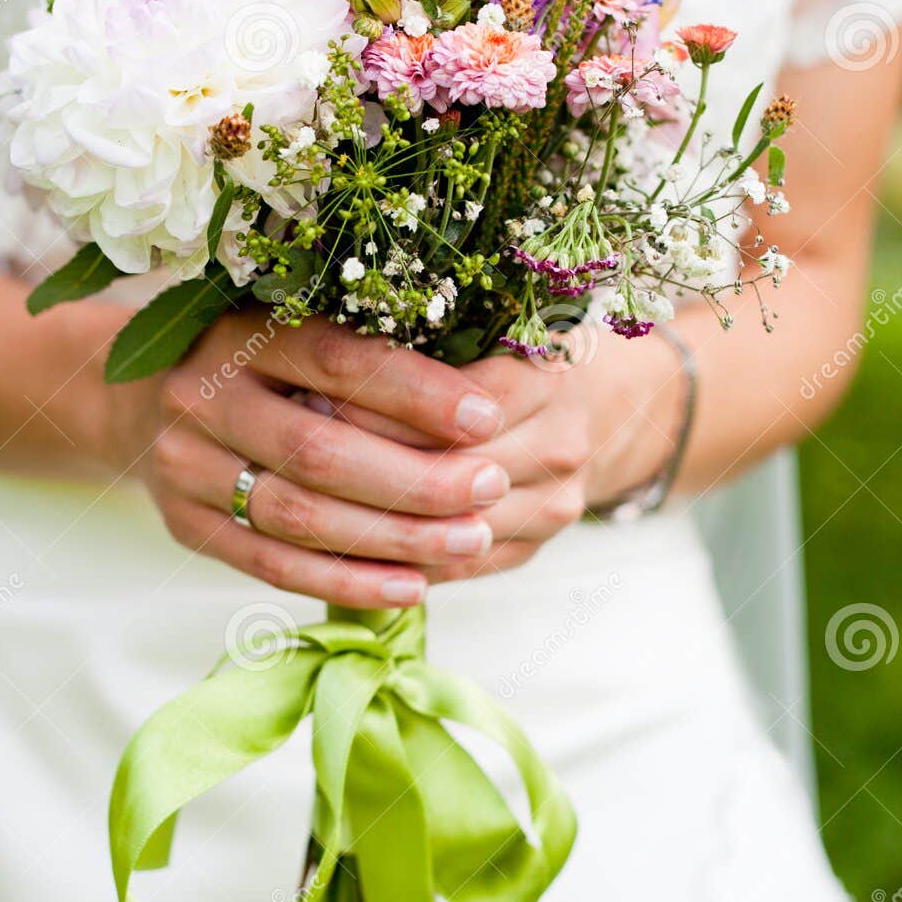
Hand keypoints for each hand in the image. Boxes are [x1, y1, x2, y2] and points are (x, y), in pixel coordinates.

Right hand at [103, 307, 509, 607]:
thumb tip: (478, 401)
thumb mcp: (296, 331)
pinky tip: (413, 585)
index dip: (416, 392)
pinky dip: (349, 581)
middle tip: (490, 488)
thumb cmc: (255, 362)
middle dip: (417, 478)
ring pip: (301, 516)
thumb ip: (365, 356)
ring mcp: (186, 467)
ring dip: (395, 537)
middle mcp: (202, 397)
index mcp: (241, 333)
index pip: (335, 360)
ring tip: (471, 540)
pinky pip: (275, 566)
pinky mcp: (188, 527)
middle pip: (319, 451)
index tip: (485, 417)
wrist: (137, 402)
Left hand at [316, 323, 687, 582]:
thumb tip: (324, 376)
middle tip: (290, 453)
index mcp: (544, 384)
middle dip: (363, 466)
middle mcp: (556, 451)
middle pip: (444, 474)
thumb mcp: (491, 331)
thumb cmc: (528, 357)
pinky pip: (448, 570)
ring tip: (301, 500)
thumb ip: (428, 352)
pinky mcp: (529, 551)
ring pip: (443, 533)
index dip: (375, 406)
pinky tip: (335, 546)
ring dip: (368, 522)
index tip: (309, 395)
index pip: (446, 408)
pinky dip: (390, 563)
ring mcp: (550, 510)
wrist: (611, 410)